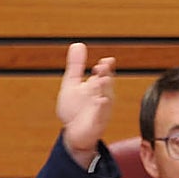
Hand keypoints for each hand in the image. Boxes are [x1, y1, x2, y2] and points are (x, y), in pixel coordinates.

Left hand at [56, 42, 115, 168]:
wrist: (73, 133)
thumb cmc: (75, 109)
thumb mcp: (72, 84)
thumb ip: (76, 66)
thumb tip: (78, 44)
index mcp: (97, 86)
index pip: (104, 73)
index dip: (106, 67)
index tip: (106, 60)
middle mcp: (102, 96)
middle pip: (106, 84)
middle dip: (105, 75)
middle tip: (102, 66)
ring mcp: (100, 110)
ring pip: (106, 98)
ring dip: (105, 89)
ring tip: (102, 79)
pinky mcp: (96, 123)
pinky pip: (100, 115)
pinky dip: (101, 108)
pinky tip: (100, 101)